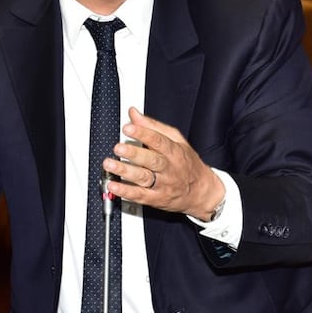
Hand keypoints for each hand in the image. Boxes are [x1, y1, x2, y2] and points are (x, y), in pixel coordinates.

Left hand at [103, 107, 224, 219]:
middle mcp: (168, 168)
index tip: (128, 128)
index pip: (158, 141)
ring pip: (143, 178)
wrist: (201, 192)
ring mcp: (162, 185)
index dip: (143, 133)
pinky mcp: (156, 199)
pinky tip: (113, 185)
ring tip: (110, 165)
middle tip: (118, 148)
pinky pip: (140, 195)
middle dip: (134, 153)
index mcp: (174, 151)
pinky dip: (125, 191)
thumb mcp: (176, 140)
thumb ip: (153, 126)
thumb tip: (134, 114)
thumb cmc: (187, 163)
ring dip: (125, 171)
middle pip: (151, 160)